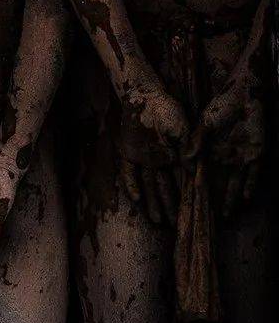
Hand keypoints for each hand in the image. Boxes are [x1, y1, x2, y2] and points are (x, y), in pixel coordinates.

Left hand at [118, 81, 189, 223]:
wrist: (146, 98)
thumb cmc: (168, 111)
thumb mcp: (182, 129)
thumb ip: (187, 149)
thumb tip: (194, 171)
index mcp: (174, 156)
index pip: (180, 181)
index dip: (184, 196)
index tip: (191, 211)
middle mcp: (159, 162)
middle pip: (164, 188)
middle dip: (169, 206)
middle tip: (173, 224)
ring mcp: (143, 160)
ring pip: (148, 186)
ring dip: (152, 202)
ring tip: (157, 221)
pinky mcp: (128, 155)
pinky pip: (129, 174)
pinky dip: (133, 185)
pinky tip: (138, 199)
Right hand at [186, 72, 264, 215]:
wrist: (244, 94)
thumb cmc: (221, 106)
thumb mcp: (205, 125)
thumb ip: (195, 143)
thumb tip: (185, 161)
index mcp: (212, 151)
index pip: (202, 175)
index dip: (198, 189)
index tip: (191, 202)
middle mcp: (226, 157)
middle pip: (219, 183)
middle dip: (214, 200)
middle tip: (208, 218)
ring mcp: (241, 156)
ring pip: (235, 182)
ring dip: (230, 198)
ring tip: (225, 214)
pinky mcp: (256, 153)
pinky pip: (253, 173)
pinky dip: (249, 185)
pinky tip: (245, 198)